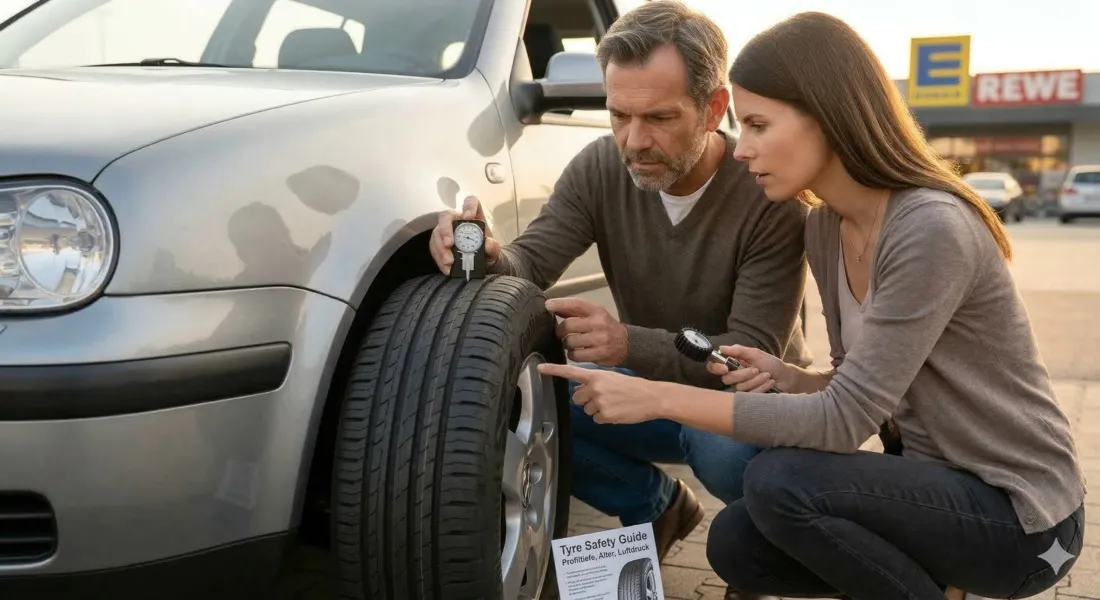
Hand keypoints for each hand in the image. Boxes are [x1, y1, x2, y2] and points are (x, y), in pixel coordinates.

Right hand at [429, 195, 501, 274]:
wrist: (483, 264)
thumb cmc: (488, 252)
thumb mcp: (494, 251)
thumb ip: (493, 247)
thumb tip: (487, 243)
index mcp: (473, 216)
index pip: (470, 202)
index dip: (468, 206)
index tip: (468, 216)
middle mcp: (457, 220)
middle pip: (446, 217)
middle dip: (445, 230)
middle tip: (449, 244)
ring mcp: (446, 231)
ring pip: (437, 233)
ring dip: (441, 248)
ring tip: (449, 262)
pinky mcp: (439, 243)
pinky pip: (434, 247)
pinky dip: (439, 258)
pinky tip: (446, 268)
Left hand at [537, 363, 665, 424]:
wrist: (651, 397)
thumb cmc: (632, 387)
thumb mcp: (612, 378)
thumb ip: (594, 383)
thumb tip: (579, 392)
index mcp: (596, 375)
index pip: (570, 372)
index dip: (553, 370)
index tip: (539, 368)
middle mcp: (595, 388)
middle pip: (577, 398)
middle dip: (586, 399)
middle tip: (604, 397)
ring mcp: (600, 402)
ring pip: (587, 410)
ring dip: (597, 409)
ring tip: (613, 403)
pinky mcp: (606, 415)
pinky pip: (597, 419)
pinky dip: (605, 417)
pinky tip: (617, 412)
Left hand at [545, 297, 627, 365]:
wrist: (625, 344)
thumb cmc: (604, 327)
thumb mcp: (593, 314)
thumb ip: (574, 311)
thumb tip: (551, 306)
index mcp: (596, 310)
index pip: (576, 304)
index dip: (560, 304)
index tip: (548, 306)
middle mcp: (598, 324)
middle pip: (568, 325)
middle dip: (560, 331)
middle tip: (561, 334)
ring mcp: (599, 340)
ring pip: (569, 342)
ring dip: (566, 343)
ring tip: (572, 343)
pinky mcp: (599, 354)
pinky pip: (575, 355)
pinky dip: (572, 354)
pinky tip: (577, 351)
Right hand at [707, 344, 793, 391]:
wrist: (786, 377)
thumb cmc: (770, 364)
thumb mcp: (755, 353)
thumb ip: (738, 350)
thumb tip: (721, 348)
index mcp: (732, 364)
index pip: (714, 367)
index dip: (716, 368)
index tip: (725, 368)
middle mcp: (733, 377)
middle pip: (727, 379)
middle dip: (743, 374)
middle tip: (756, 369)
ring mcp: (741, 389)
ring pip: (739, 388)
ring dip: (755, 380)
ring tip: (766, 375)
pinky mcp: (748, 399)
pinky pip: (749, 395)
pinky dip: (761, 387)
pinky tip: (769, 383)